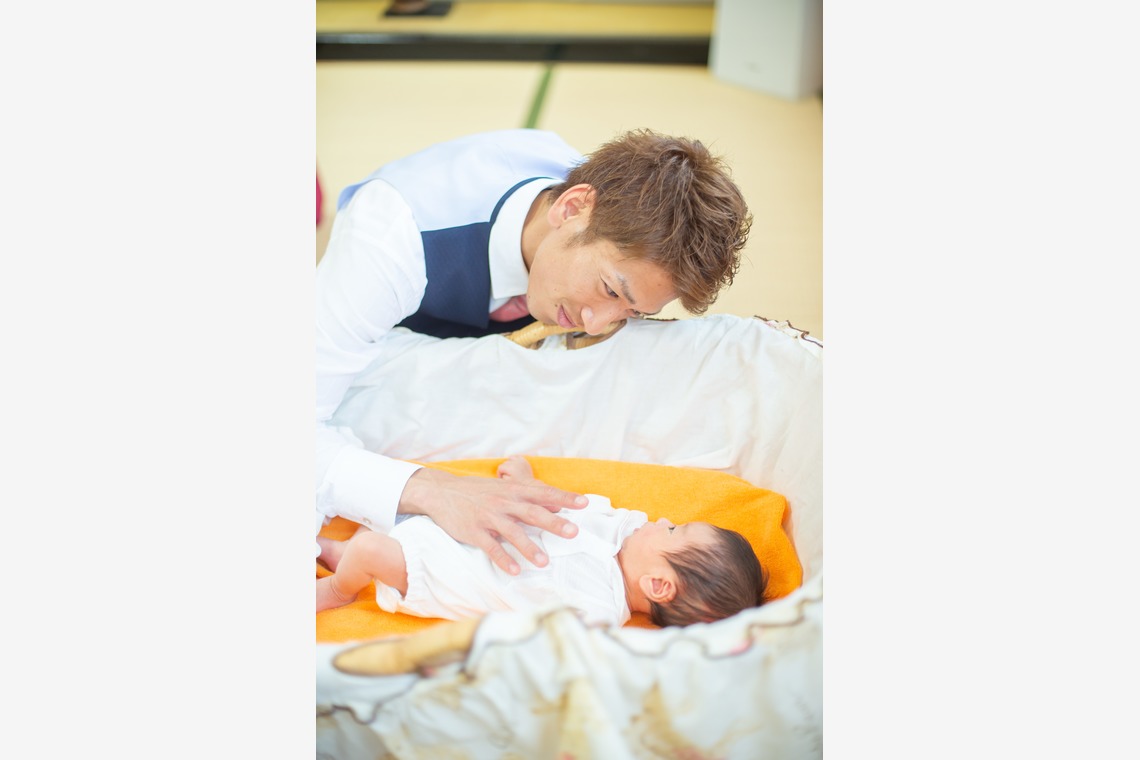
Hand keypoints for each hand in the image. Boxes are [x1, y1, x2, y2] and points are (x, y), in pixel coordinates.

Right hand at [399, 464, 584, 574]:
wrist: (441, 491)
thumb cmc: (477, 491)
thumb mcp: (503, 487)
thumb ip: (528, 496)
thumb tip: (556, 504)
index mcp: (513, 490)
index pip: (543, 493)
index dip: (564, 498)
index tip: (584, 503)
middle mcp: (504, 502)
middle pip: (533, 512)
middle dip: (554, 523)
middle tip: (573, 532)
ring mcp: (488, 516)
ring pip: (513, 533)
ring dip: (529, 548)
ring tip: (544, 562)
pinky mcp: (474, 531)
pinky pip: (490, 547)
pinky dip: (503, 559)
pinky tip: (514, 570)